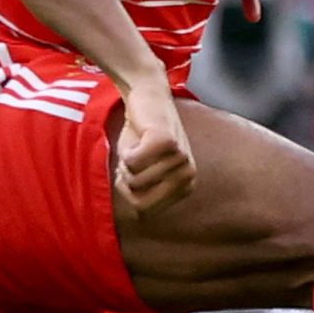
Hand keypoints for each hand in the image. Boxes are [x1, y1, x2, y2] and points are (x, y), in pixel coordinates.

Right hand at [114, 75, 193, 214]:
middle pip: (138, 198)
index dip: (128, 191)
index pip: (144, 209)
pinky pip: (132, 162)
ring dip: (125, 162)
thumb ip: (143, 194)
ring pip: (134, 180)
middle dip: (126, 179)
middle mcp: (188, 175)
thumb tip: (138, 216)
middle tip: (132, 157)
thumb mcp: (143, 171)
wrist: (146, 96)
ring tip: (137, 144)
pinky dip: (126, 150)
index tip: (133, 170)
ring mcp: (180, 159)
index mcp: (185, 186)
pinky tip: (138, 135)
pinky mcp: (167, 142)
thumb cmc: (141, 135)